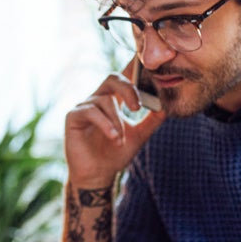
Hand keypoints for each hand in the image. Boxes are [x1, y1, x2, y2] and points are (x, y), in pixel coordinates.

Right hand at [64, 61, 164, 188]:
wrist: (98, 175)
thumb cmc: (116, 155)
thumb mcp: (139, 136)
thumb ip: (151, 121)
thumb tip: (167, 106)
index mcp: (113, 100)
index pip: (124, 78)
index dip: (133, 68)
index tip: (147, 66)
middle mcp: (98, 99)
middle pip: (112, 78)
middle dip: (128, 89)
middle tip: (138, 108)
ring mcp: (84, 107)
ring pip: (105, 100)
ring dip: (116, 120)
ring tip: (121, 139)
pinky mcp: (73, 117)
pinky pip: (91, 111)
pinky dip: (105, 124)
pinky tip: (114, 137)